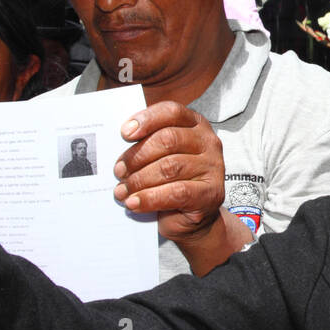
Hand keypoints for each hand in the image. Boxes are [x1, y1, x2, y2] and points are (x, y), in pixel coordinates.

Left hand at [112, 102, 252, 272]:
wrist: (187, 217)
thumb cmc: (169, 181)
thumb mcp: (158, 157)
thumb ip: (146, 145)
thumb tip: (117, 145)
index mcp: (194, 124)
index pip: (172, 112)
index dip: (147, 120)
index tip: (124, 133)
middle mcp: (208, 142)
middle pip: (168, 139)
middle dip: (137, 156)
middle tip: (118, 171)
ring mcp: (213, 166)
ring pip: (169, 167)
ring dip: (139, 180)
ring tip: (122, 191)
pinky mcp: (212, 192)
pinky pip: (177, 192)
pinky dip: (150, 198)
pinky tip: (134, 202)